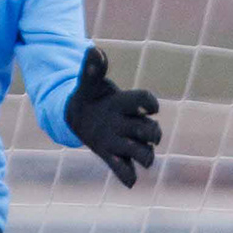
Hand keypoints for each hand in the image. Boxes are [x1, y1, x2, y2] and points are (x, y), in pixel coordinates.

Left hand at [64, 47, 160, 187]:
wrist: (79, 116)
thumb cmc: (90, 97)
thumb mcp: (88, 83)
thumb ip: (91, 69)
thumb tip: (93, 49)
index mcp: (125, 103)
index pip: (143, 100)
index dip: (150, 103)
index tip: (151, 107)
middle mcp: (129, 123)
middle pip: (149, 129)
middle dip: (153, 133)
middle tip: (152, 135)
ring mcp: (122, 141)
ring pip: (142, 152)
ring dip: (145, 156)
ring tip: (145, 161)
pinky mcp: (113, 156)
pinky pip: (124, 170)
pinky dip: (128, 177)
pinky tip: (130, 183)